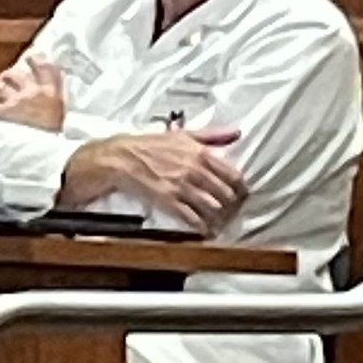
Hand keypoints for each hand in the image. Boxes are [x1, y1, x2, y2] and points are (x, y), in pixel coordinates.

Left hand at [0, 57, 64, 131]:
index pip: (45, 67)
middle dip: (8, 75)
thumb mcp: (62, 116)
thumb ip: (56, 101)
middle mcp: (33, 92)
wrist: (46, 152)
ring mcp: (17, 101)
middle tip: (4, 80)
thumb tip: (53, 94)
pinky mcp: (3, 113)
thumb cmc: (55, 138)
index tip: (30, 58)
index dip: (35, 59)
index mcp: (51, 93)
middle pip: (16, 74)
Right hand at [65, 127, 246, 234]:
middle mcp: (195, 170)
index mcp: (201, 153)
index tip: (240, 195)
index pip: (233, 175)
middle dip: (231, 206)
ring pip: (212, 207)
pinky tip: (203, 230)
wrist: (122, 158)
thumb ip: (211, 135)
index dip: (240, 189)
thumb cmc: (150, 145)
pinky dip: (200, 226)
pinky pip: (191, 217)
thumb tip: (234, 133)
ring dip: (218, 218)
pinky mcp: (168, 200)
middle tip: (231, 212)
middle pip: (226, 194)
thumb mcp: (183, 134)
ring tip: (219, 223)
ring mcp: (182, 186)